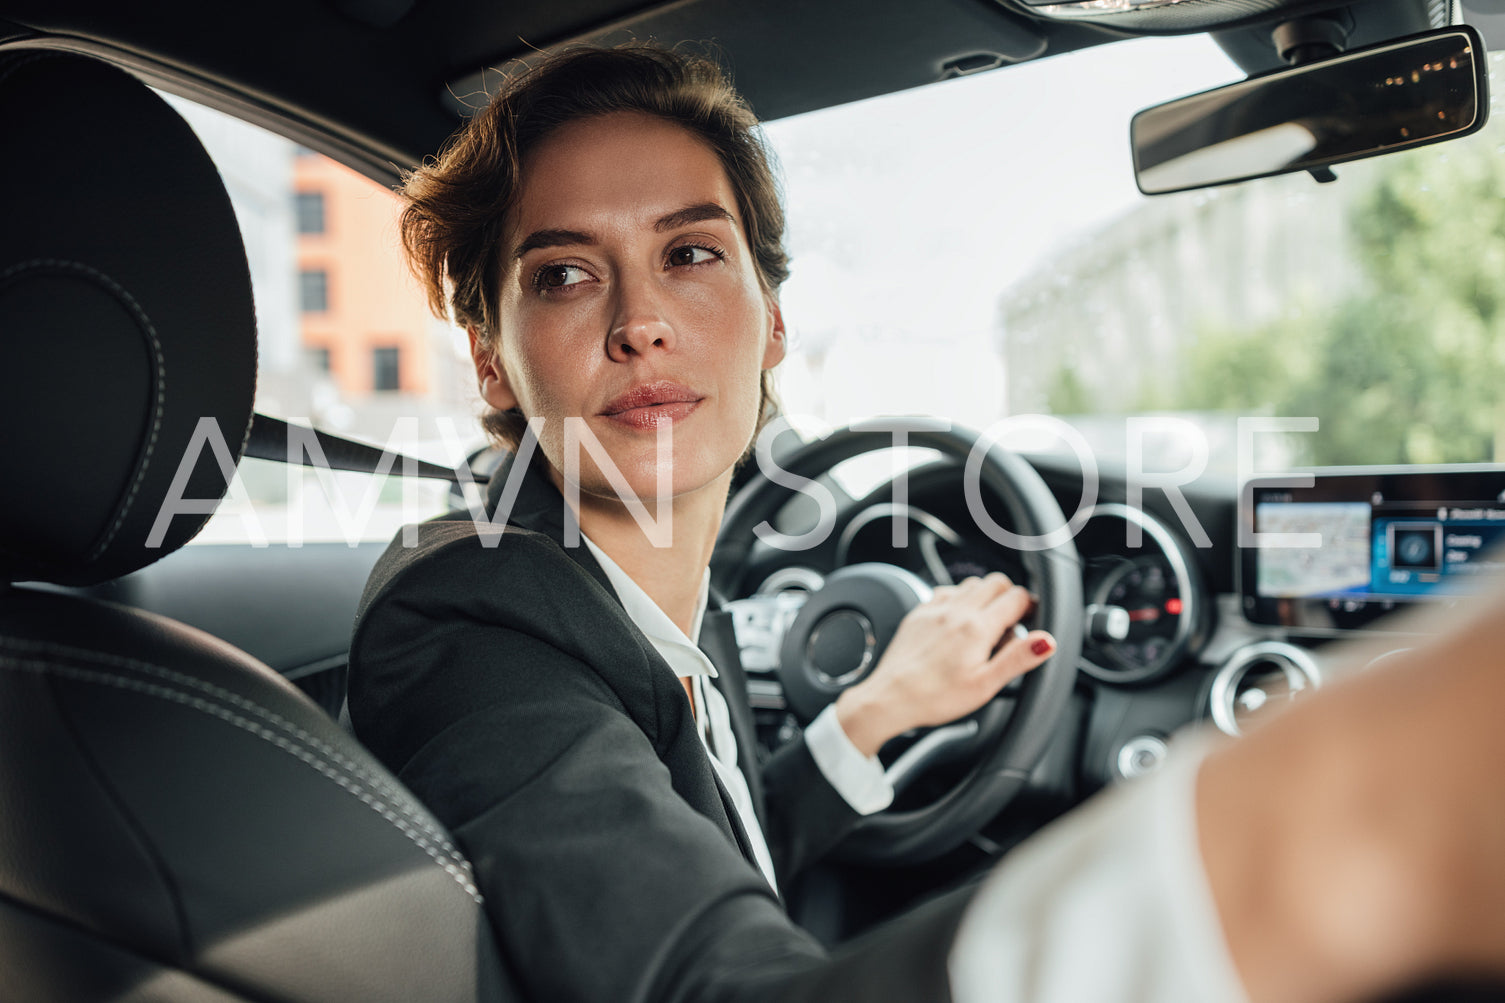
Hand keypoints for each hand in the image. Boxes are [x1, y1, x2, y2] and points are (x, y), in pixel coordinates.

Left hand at [833, 572, 1055, 756]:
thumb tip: (1046, 641)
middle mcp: (956, 611)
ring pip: (970, 584)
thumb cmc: (935, 697)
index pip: (1016, 597)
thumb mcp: (985, 685)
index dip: (1030, 606)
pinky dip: (958, 599)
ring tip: (985, 624)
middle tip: (1011, 622)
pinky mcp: (918, 614)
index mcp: (977, 628)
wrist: (890, 698)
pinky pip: (945, 592)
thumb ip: (1017, 658)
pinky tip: (957, 621)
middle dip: (1009, 596)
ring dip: (984, 596)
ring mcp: (934, 609)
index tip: (1031, 620)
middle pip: (995, 582)